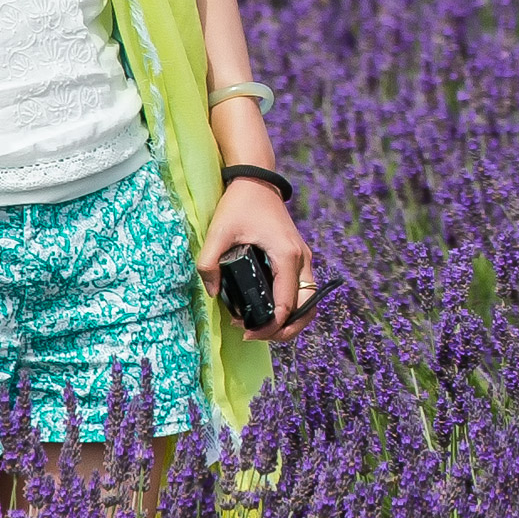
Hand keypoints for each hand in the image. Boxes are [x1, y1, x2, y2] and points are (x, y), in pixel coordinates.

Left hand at [197, 179, 314, 342]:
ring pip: (309, 302)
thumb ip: (209, 262)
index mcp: (286, 256)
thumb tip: (212, 292)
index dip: (269, 326)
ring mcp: (304, 258)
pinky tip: (269, 311)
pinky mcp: (299, 257)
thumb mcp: (219, 231)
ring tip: (265, 329)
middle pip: (307, 309)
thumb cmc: (240, 203)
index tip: (246, 333)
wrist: (257, 181)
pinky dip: (292, 307)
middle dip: (285, 330)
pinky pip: (303, 291)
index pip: (287, 305)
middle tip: (257, 336)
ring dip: (292, 321)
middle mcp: (302, 259)